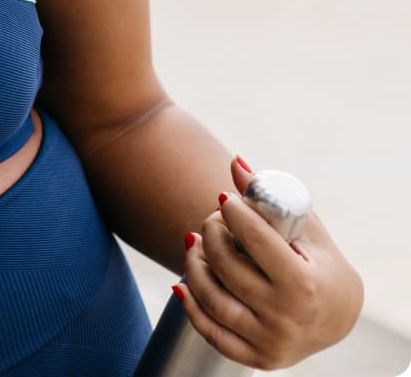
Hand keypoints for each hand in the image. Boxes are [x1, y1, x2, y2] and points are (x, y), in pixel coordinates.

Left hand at [177, 158, 363, 369]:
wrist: (337, 318)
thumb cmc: (320, 264)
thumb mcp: (305, 230)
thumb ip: (270, 198)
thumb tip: (235, 162)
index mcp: (306, 285)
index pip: (257, 242)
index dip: (235, 214)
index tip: (224, 198)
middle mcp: (288, 318)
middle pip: (229, 269)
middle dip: (212, 235)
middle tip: (212, 219)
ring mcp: (271, 341)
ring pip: (214, 300)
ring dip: (194, 265)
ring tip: (194, 242)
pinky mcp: (257, 358)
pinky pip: (212, 333)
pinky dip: (191, 307)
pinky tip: (182, 283)